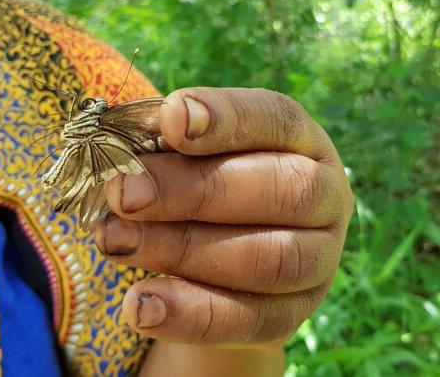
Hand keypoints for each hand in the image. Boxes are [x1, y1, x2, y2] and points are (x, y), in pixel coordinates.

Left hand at [95, 87, 352, 346]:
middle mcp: (324, 195)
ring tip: (115, 242)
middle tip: (122, 192)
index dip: (225, 118)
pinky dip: (190, 315)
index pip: (274, 119)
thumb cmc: (202, 185)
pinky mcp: (294, 314)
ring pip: (269, 259)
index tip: (170, 118)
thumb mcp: (188, 156)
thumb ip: (167, 146)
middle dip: (194, 191)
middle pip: (280, 190)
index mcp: (300, 139)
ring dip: (183, 250)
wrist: (220, 264)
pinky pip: (249, 321)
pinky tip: (137, 306)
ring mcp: (318, 259)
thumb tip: (124, 145)